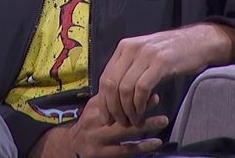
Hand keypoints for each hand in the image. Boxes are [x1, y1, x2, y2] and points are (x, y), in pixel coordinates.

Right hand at [32, 93, 166, 157]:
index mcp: (95, 108)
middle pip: (120, 112)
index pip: (113, 97)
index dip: (132, 91)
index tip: (147, 84)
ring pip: (125, 131)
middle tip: (158, 98)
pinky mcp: (104, 154)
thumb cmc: (88, 125)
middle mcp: (96, 123)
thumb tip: (135, 83)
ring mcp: (99, 139)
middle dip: (140, 105)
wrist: (71, 147)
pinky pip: (126, 150)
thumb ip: (110, 98)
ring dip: (145, 125)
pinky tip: (156, 143)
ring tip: (163, 120)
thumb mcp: (94, 108)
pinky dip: (142, 146)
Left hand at [98, 22, 234, 126]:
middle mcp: (131, 48)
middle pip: (111, 84)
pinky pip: (142, 88)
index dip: (103, 100)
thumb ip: (129, 71)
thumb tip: (113, 97)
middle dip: (112, 108)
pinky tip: (142, 113)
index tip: (106, 117)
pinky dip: (139, 105)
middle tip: (118, 122)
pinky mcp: (161, 63)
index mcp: (125, 47)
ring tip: (133, 121)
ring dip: (127, 110)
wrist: (199, 42)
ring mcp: (146, 54)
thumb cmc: (173, 53)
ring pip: (125, 88)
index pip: (105, 77)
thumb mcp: (145, 57)